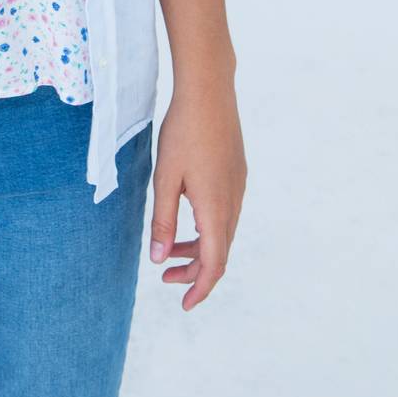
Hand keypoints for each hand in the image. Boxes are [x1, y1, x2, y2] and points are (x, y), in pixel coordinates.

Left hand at [149, 77, 245, 309]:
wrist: (209, 92)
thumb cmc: (183, 132)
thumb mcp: (165, 179)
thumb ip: (163, 221)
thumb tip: (159, 259)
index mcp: (216, 209)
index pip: (214, 265)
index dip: (200, 288)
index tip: (184, 304)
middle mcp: (233, 202)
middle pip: (220, 252)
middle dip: (194, 271)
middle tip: (166, 277)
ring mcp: (238, 187)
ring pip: (223, 232)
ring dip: (199, 247)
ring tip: (171, 248)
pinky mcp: (236, 173)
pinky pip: (226, 212)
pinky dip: (207, 227)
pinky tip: (187, 213)